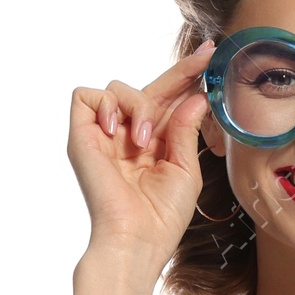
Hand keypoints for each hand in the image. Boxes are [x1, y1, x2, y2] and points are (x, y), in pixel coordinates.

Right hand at [67, 41, 215, 263]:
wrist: (135, 239)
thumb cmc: (161, 216)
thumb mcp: (186, 169)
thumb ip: (186, 129)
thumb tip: (197, 95)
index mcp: (155, 144)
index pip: (171, 101)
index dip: (188, 78)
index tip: (211, 56)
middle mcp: (129, 135)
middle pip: (150, 87)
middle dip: (179, 71)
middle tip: (205, 59)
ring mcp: (105, 135)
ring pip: (120, 88)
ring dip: (138, 106)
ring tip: (143, 141)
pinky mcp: (82, 136)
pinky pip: (86, 96)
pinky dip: (105, 107)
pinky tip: (117, 133)